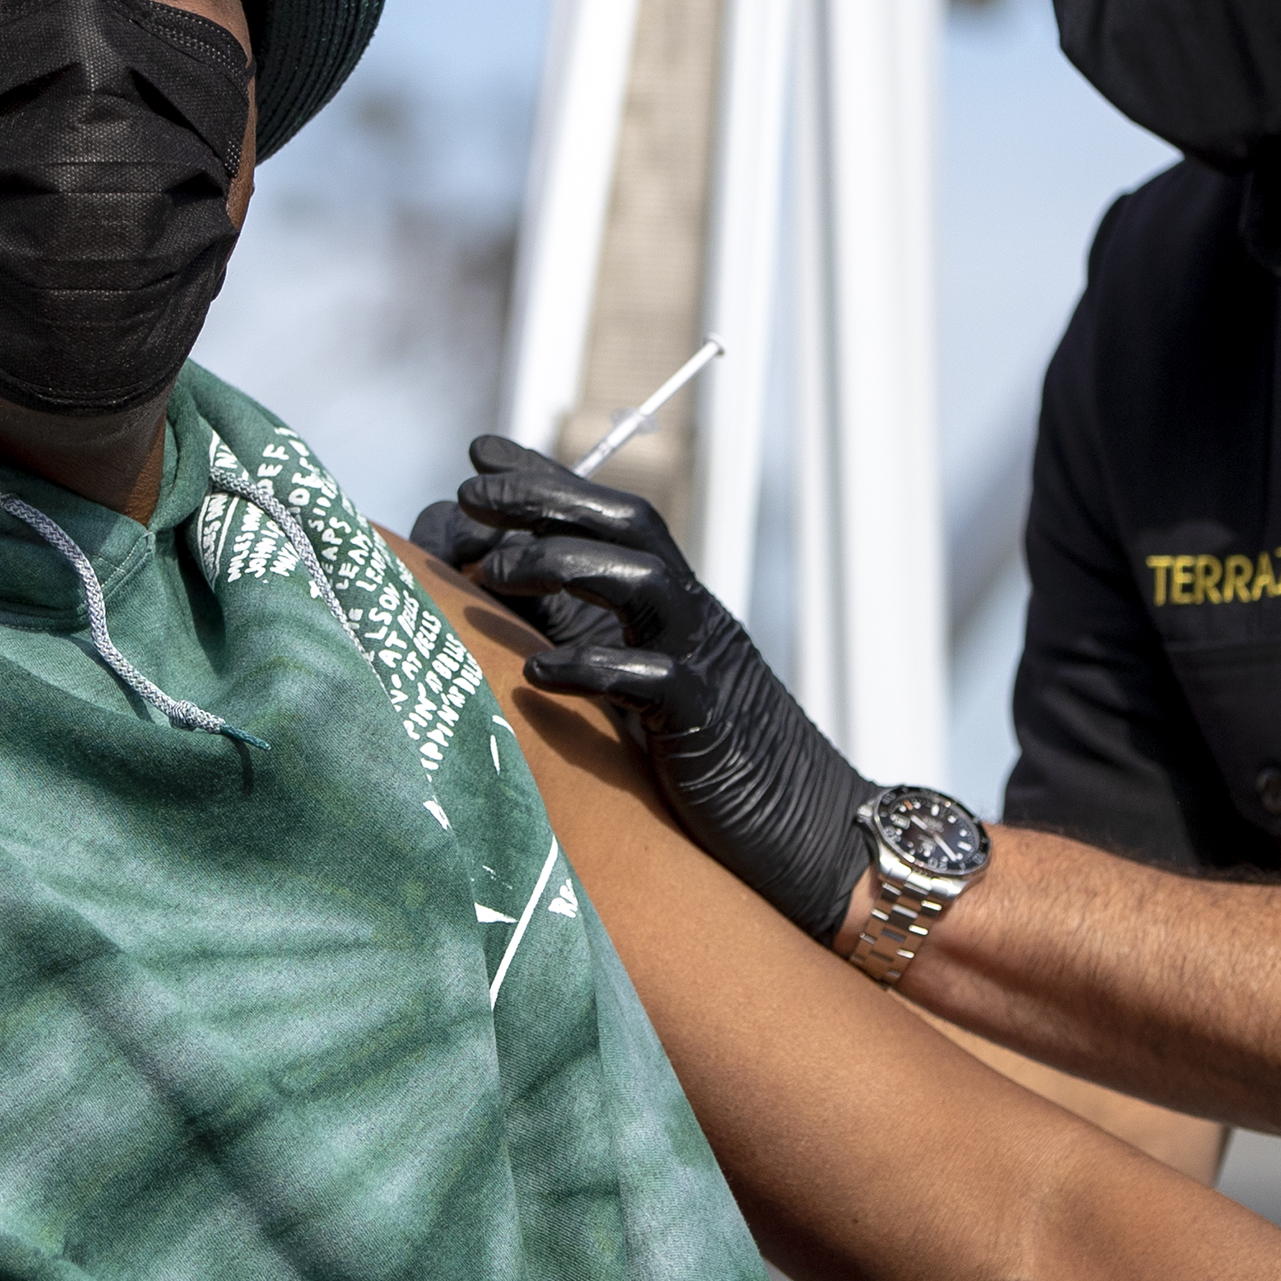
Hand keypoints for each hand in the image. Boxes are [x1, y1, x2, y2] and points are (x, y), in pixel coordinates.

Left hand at [434, 435, 876, 939]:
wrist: (810, 829)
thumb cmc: (709, 760)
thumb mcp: (644, 687)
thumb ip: (590, 641)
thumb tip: (502, 606)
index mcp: (673, 603)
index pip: (612, 514)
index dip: (548, 476)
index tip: (479, 451)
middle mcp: (691, 617)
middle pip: (628, 524)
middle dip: (546, 497)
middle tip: (469, 494)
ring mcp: (703, 664)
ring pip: (643, 580)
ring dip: (561, 563)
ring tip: (491, 572)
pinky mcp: (707, 725)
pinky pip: (653, 680)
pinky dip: (591, 667)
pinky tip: (535, 672)